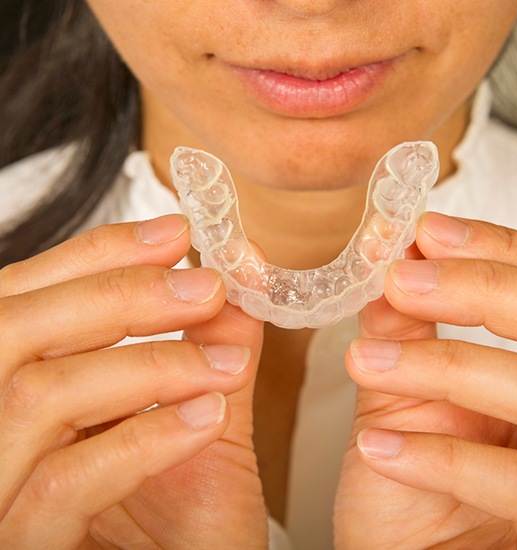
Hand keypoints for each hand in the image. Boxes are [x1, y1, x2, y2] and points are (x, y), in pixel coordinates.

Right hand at [0, 215, 267, 548]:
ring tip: (224, 364)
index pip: (30, 297)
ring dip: (149, 366)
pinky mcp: (18, 544)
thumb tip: (244, 281)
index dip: (97, 256)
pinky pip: (64, 481)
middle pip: (20, 330)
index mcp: (16, 383)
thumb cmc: (176, 516)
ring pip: (41, 395)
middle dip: (121, 296)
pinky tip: (207, 416)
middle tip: (207, 287)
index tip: (173, 233)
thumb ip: (208, 350)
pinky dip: (144, 439)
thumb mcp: (194, 418)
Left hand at [335, 212, 516, 548]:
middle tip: (402, 277)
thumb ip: (403, 338)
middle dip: (483, 288)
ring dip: (444, 367)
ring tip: (365, 361)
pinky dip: (438, 457)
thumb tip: (385, 269)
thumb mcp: (403, 405)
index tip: (428, 231)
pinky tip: (376, 445)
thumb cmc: (413, 498)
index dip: (498, 250)